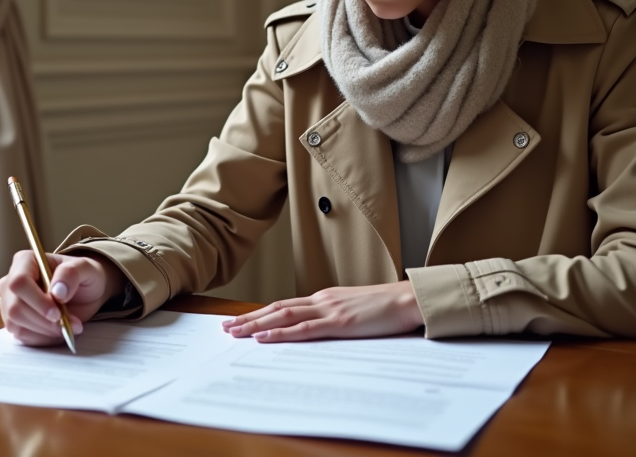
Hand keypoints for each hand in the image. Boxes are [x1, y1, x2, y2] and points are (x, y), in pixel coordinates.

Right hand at [0, 251, 126, 346]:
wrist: (85, 293)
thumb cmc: (84, 276)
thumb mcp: (87, 269)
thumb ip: (71, 274)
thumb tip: (57, 291)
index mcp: (25, 261)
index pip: (19, 283)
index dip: (37, 301)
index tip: (57, 313)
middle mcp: (11, 281)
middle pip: (15, 307)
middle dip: (43, 321)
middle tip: (69, 323)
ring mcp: (9, 302)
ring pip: (16, 324)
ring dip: (45, 331)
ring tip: (68, 326)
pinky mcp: (13, 321)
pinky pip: (21, 336)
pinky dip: (42, 338)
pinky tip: (57, 331)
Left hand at [221, 282, 423, 342]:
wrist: (409, 300)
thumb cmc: (387, 307)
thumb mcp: (356, 311)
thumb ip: (337, 317)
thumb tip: (321, 329)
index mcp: (326, 298)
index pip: (285, 305)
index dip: (261, 313)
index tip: (242, 320)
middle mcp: (322, 300)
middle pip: (277, 309)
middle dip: (249, 318)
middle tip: (226, 327)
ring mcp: (329, 310)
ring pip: (283, 317)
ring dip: (256, 325)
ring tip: (235, 332)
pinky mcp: (339, 323)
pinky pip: (303, 330)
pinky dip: (280, 333)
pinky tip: (264, 338)